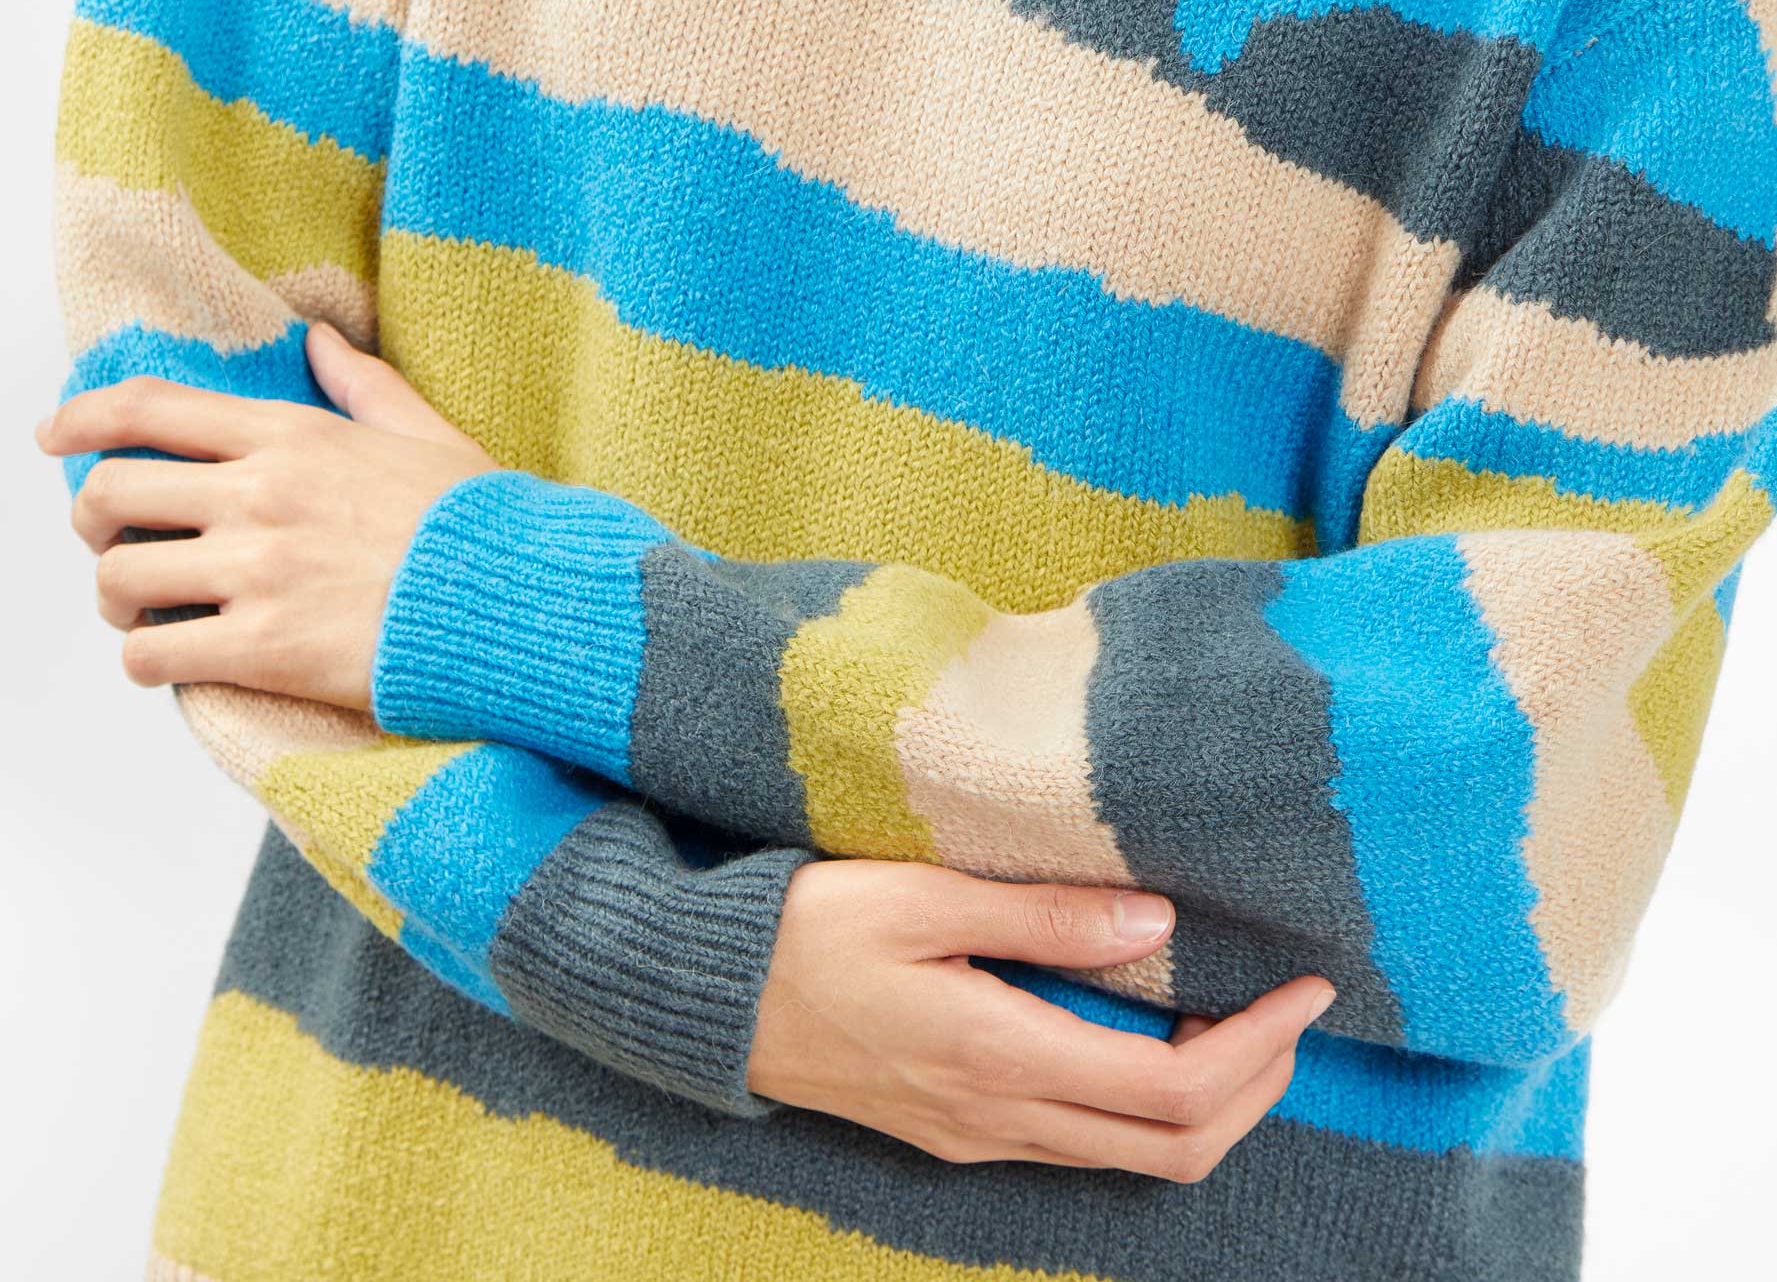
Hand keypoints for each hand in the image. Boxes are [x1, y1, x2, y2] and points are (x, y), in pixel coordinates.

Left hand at [38, 322, 495, 709]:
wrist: (521, 603)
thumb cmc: (482, 524)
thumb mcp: (426, 432)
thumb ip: (362, 384)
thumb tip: (317, 338)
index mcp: (295, 434)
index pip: (153, 408)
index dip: (83, 417)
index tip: (54, 435)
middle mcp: (261, 494)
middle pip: (112, 492)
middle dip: (92, 519)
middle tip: (112, 541)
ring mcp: (258, 571)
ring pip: (119, 579)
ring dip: (118, 600)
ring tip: (146, 612)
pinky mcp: (262, 647)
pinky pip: (153, 657)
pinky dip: (147, 662)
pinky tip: (175, 659)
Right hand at [747, 859, 1333, 1179]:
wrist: (711, 1001)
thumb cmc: (807, 930)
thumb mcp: (920, 896)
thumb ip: (1043, 914)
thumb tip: (1158, 923)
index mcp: (1000, 1055)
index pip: (1173, 1090)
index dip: (1258, 1048)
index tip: (1305, 990)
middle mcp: (1002, 1119)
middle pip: (1175, 1149)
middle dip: (1258, 1088)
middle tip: (1294, 1013)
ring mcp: (982, 1139)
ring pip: (1135, 1158)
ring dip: (1212, 1104)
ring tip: (1244, 1021)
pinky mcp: (963, 1134)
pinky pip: (1087, 1144)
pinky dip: (1150, 1106)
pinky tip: (1155, 1040)